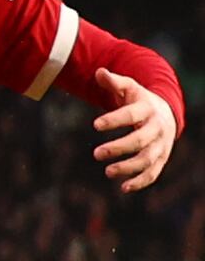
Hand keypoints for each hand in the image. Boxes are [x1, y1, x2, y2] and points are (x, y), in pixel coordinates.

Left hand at [97, 74, 177, 191]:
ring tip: (108, 172)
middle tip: (96, 153)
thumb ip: (113, 81)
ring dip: (129, 167)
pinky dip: (141, 181)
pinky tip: (124, 188)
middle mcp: (157, 128)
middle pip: (140, 140)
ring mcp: (161, 145)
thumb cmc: (138, 99)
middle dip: (119, 147)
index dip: (114, 119)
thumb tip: (99, 71)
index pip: (131, 115)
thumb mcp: (128, 87)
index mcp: (148, 109)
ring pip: (148, 159)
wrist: (164, 111)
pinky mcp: (161, 158)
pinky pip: (153, 172)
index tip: (95, 125)